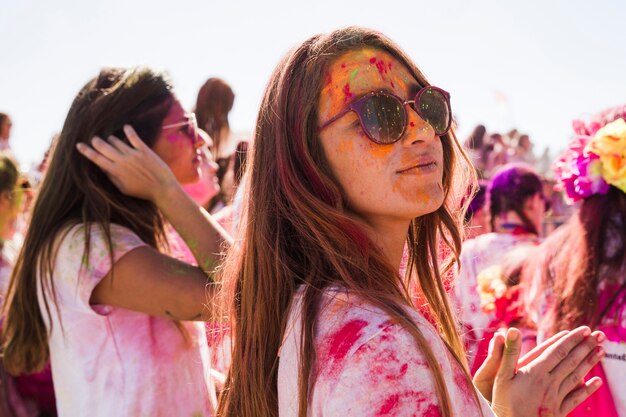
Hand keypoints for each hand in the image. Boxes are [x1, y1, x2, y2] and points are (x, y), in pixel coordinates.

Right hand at [76, 125, 178, 202]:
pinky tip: (126, 127)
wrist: (162, 188)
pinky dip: (128, 131)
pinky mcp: (144, 150)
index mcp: (115, 171)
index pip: (96, 159)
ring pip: (116, 141)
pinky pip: (134, 137)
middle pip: (103, 146)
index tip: (78, 145)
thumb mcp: (123, 189)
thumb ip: (112, 177)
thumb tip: (102, 167)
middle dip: (96, 141)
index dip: (86, 151)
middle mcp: (122, 161)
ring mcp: (133, 154)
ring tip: (110, 139)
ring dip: (111, 138)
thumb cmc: (142, 191)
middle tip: (94, 139)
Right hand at [490, 327, 604, 416]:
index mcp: (535, 373)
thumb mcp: (499, 376)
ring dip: (589, 362)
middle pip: (570, 361)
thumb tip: (513, 330)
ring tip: (600, 351)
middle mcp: (549, 383)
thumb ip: (508, 353)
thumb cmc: (502, 403)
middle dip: (584, 347)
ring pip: (576, 377)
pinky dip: (588, 389)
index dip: (572, 340)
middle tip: (597, 335)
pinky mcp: (558, 411)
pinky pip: (576, 398)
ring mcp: (555, 398)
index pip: (558, 351)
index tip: (583, 329)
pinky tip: (597, 381)